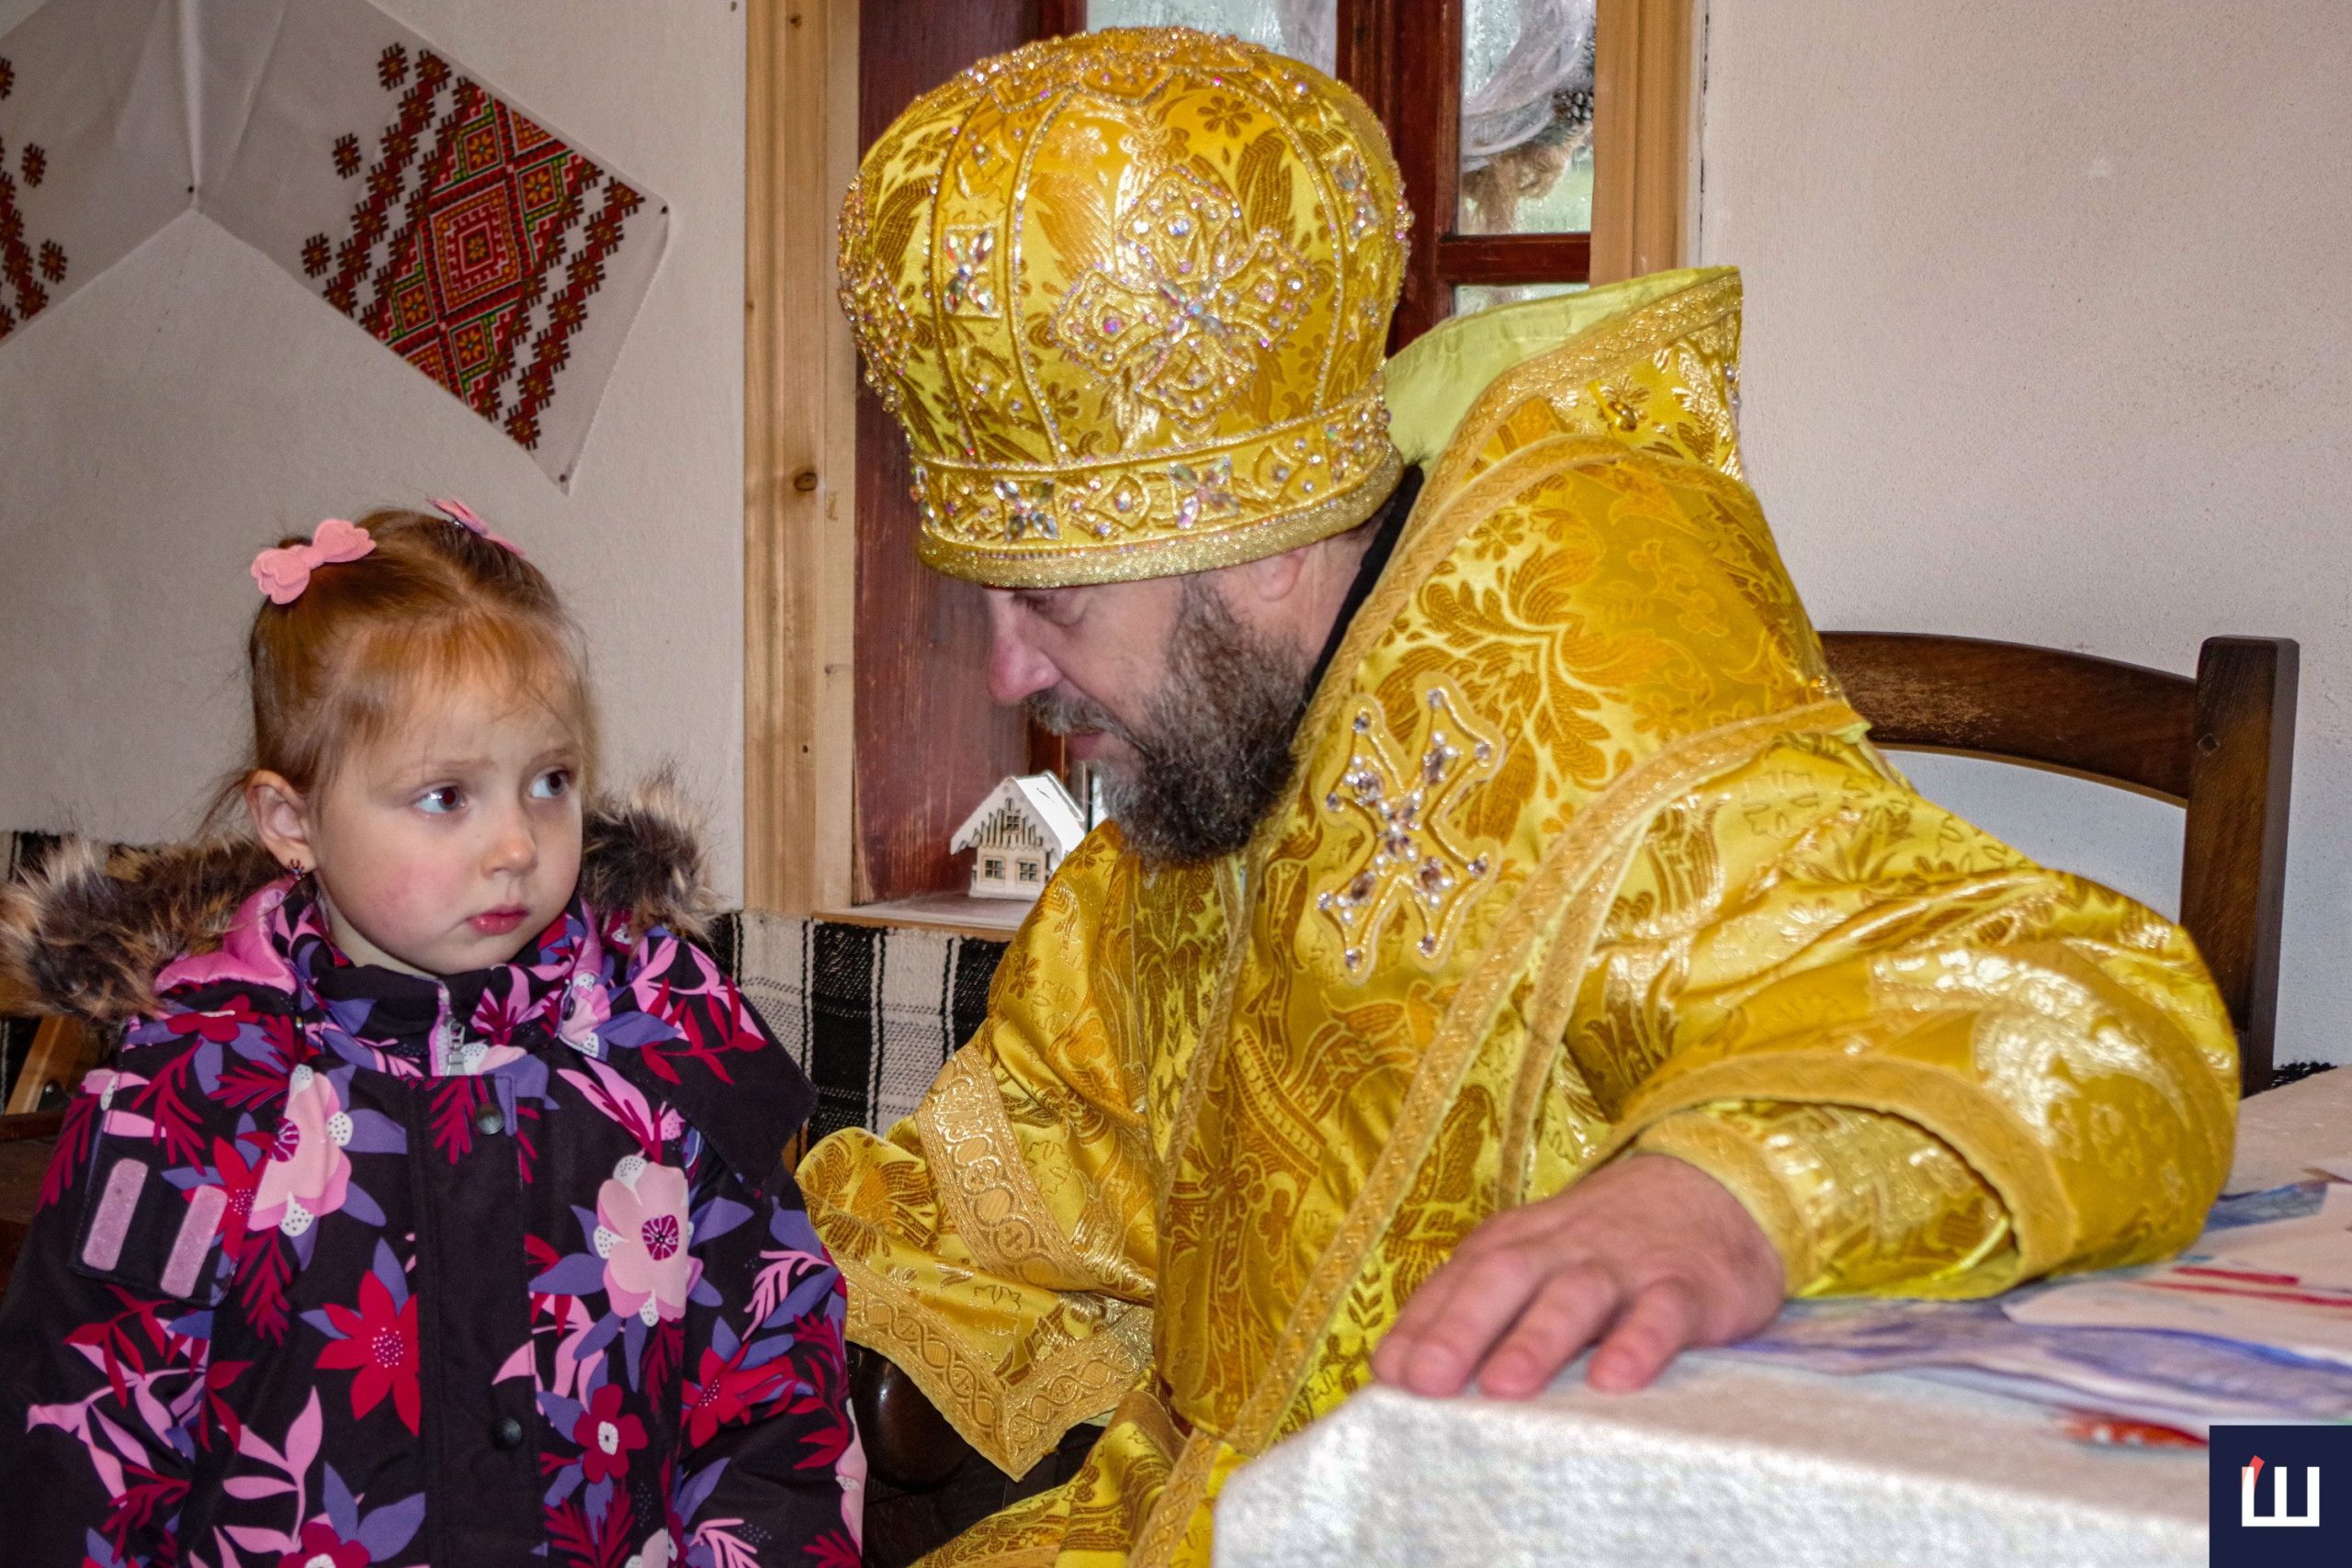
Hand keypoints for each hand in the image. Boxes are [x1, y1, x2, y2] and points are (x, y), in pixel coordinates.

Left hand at [1368, 1153, 1785, 1399]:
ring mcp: (1623, 1266)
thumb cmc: (1603, 1247)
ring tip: (1503, 1387)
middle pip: (1502, 1278)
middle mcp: (1559, 1249)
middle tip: (1427, 1382)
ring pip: (1575, 1296)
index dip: (1418, 1327)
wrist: (1714, 1187)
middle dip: (1459, 1329)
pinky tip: (1615, 1379)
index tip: (1387, 1376)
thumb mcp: (1537, 1263)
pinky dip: (1639, 1344)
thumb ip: (1477, 1308)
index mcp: (1513, 1244)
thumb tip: (1401, 1373)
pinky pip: (1662, 1313)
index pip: (1455, 1282)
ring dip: (1536, 1339)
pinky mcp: (1687, 1287)